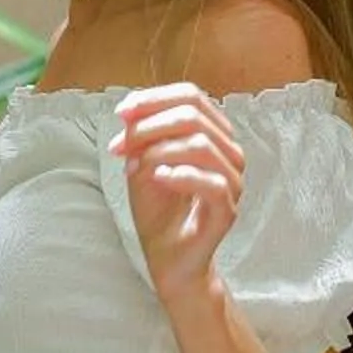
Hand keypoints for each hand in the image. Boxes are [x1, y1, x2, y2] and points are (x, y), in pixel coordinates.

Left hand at [114, 81, 244, 310]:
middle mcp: (229, 153)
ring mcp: (232, 181)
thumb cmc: (159, 208)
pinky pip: (210, 182)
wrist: (167, 256)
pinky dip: (179, 175)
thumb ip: (140, 135)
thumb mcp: (142, 162)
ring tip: (134, 166)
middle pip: (194, 116)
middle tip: (120, 146)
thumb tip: (130, 109)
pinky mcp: (227, 209)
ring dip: (158, 150)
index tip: (121, 113)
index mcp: (213, 135)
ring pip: (201, 144)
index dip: (154, 99)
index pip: (192, 96)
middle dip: (149, 126)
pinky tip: (157, 179)